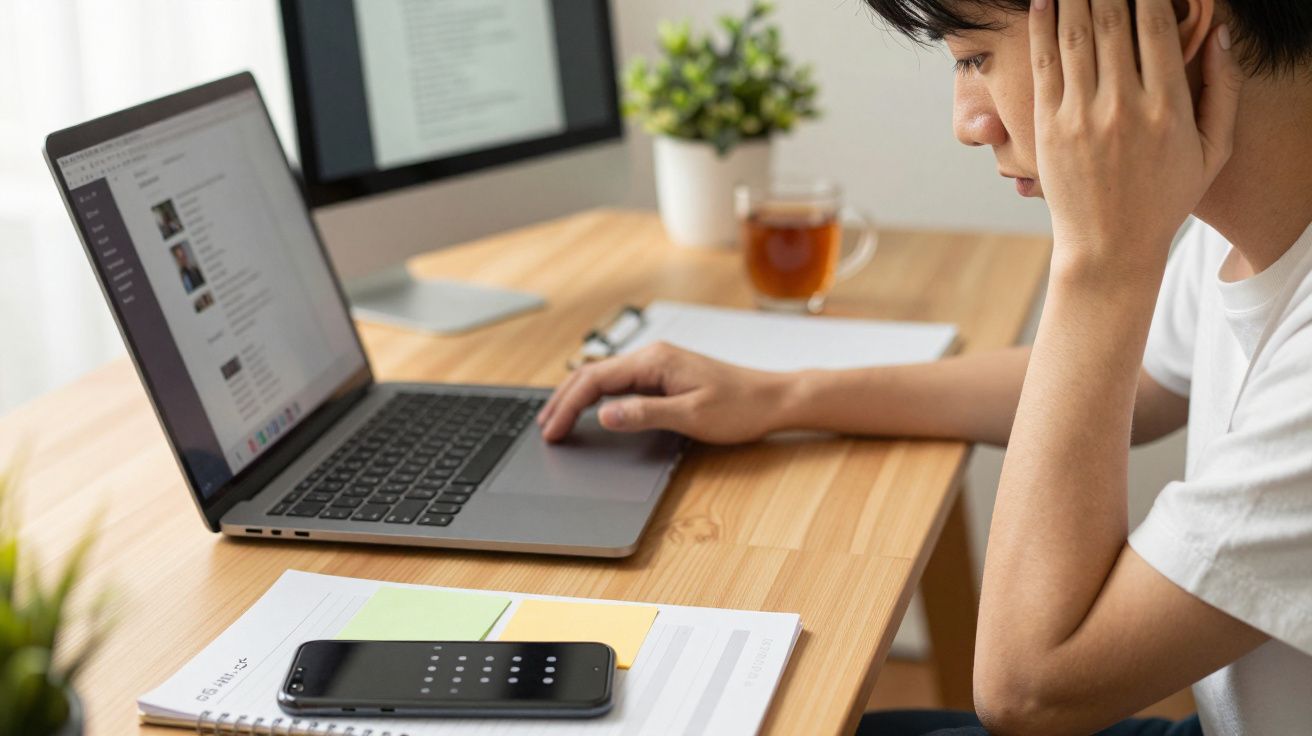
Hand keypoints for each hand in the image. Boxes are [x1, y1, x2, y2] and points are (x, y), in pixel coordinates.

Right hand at [536, 342, 789, 443]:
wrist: (773, 399)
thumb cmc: (740, 406)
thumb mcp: (692, 415)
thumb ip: (645, 414)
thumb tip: (604, 415)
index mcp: (654, 361)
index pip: (595, 380)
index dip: (568, 406)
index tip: (552, 431)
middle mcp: (653, 356)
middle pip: (593, 375)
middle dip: (564, 400)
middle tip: (544, 428)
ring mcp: (658, 364)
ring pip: (605, 378)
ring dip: (578, 398)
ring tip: (556, 420)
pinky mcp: (665, 375)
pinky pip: (621, 383)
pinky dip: (597, 397)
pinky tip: (590, 410)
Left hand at [1030, 0, 1242, 276]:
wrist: (1108, 246)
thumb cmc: (1164, 198)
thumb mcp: (1212, 150)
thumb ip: (1223, 89)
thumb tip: (1219, 32)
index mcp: (1168, 107)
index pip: (1158, 26)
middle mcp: (1123, 106)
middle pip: (1113, 21)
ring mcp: (1081, 116)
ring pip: (1075, 35)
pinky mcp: (1047, 127)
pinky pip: (1045, 64)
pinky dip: (1043, 26)